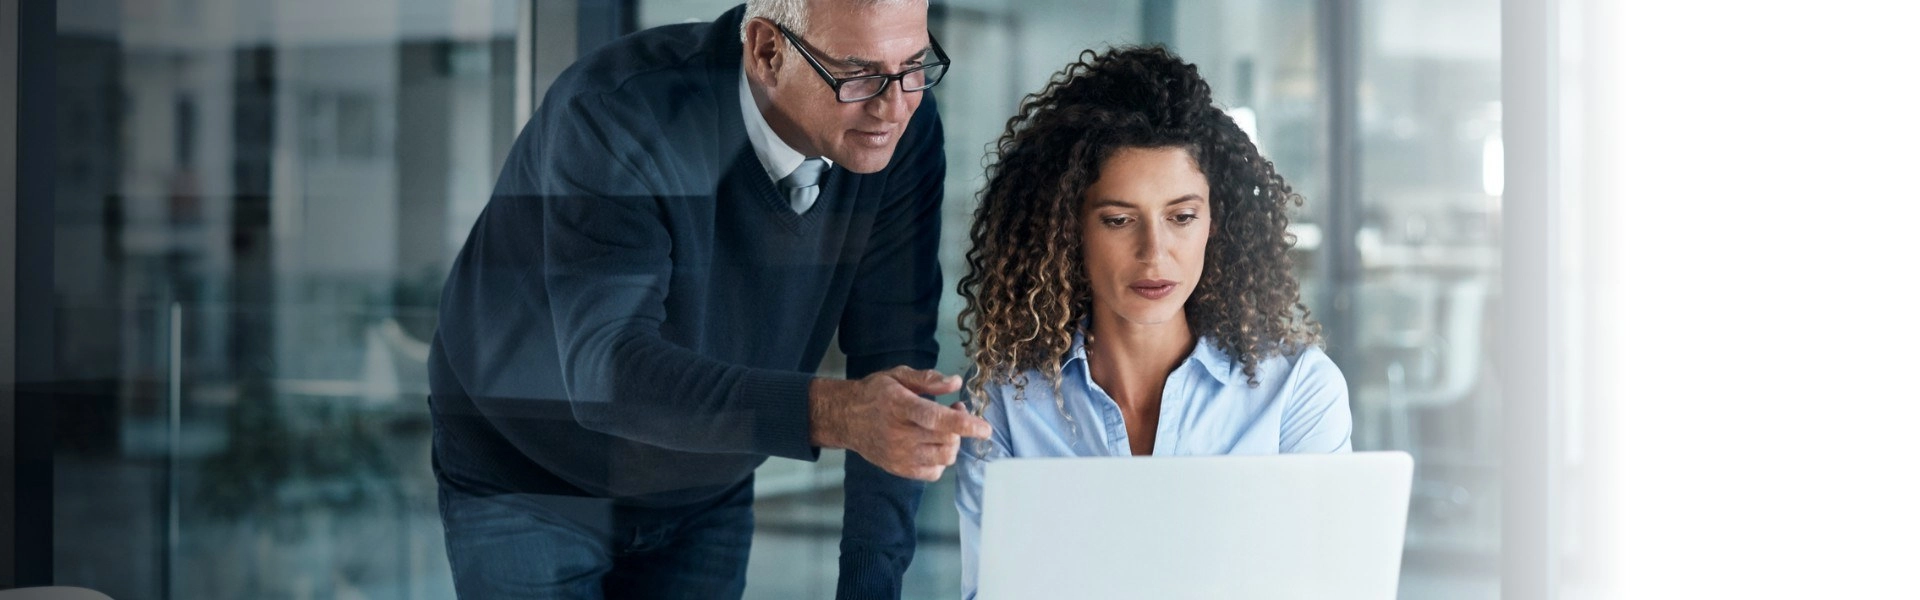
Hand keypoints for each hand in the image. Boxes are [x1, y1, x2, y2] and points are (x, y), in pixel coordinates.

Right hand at [809, 367, 991, 480]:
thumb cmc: (875, 393)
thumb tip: (956, 382)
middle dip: (961, 426)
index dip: (964, 424)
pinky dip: (941, 461)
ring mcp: (898, 456)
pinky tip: (933, 445)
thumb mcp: (898, 376)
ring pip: (944, 458)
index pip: (936, 419)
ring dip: (953, 443)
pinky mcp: (898, 470)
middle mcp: (899, 434)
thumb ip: (928, 379)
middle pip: (946, 440)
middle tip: (955, 409)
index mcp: (899, 407)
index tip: (985, 428)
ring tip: (944, 428)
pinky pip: (934, 473)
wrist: (845, 418)